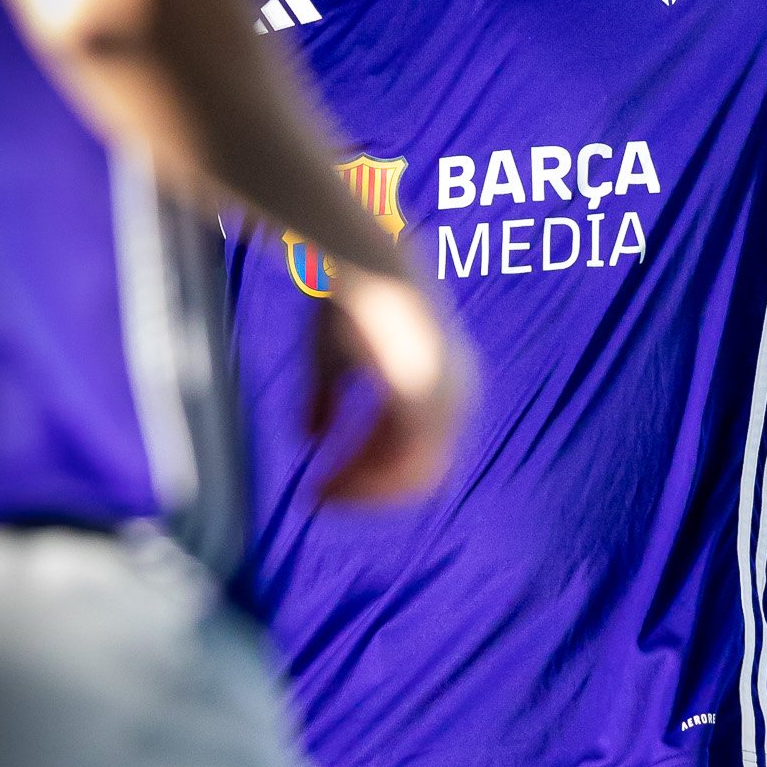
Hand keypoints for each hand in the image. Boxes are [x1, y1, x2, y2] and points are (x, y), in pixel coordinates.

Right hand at [308, 269, 472, 504]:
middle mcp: (456, 394)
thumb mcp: (333, 358)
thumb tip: (309, 439)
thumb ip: (327, 400)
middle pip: (417, 466)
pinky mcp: (433, 406)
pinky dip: (369, 484)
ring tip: (321, 494)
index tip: (325, 480)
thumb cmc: (350, 302)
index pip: (415, 443)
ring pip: (413, 475)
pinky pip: (406, 469)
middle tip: (319, 498)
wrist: (365, 267)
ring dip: (365, 491)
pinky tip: (332, 483)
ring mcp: (449, 401)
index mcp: (443, 379)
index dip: (370, 468)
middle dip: (366, 486)